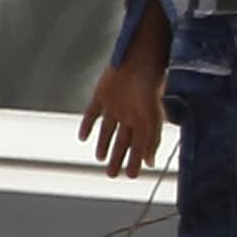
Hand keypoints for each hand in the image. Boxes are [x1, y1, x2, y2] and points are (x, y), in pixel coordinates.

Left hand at [79, 57, 167, 178]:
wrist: (138, 60)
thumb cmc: (150, 86)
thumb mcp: (154, 118)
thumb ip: (152, 140)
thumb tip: (150, 162)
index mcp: (143, 120)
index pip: (139, 146)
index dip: (136, 161)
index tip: (133, 175)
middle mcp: (130, 115)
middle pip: (123, 142)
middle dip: (119, 158)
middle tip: (113, 174)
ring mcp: (115, 105)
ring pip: (108, 131)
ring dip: (104, 145)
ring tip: (100, 159)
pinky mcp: (101, 95)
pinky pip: (93, 113)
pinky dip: (88, 125)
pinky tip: (83, 137)